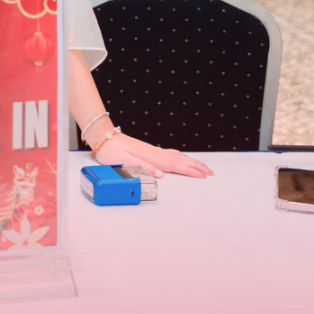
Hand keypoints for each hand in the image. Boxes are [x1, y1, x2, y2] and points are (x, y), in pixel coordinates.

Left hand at [93, 132, 213, 178]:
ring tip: (202, 166)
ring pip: (176, 157)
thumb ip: (143, 167)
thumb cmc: (111, 151)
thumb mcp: (124, 161)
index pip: (175, 166)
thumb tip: (160, 175)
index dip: (190, 172)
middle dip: (196, 167)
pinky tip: (181, 158)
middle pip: (180, 161)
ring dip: (190, 162)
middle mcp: (154, 153)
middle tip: (210, 172)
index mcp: (151, 158)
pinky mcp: (149, 150)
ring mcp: (152, 151)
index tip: (203, 176)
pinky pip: (169, 154)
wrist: (104, 137)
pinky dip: (179, 157)